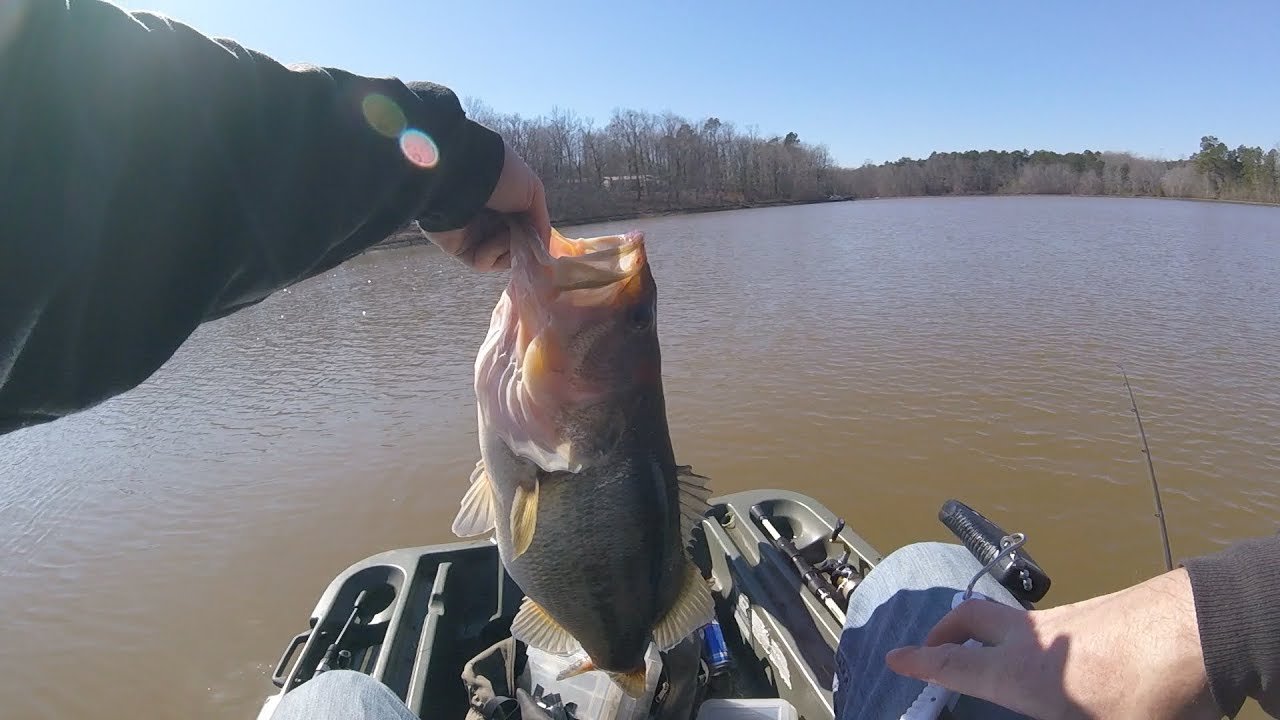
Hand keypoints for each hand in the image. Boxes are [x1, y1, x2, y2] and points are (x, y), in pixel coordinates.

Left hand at [424, 143, 551, 270]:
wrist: (464, 176)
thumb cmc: (501, 176)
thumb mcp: (533, 191)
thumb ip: (541, 222)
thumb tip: (545, 251)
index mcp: (503, 202)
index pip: (523, 228)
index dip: (534, 237)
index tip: (543, 244)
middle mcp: (488, 218)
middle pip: (514, 245)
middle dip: (524, 244)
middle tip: (527, 239)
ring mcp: (473, 234)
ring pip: (501, 257)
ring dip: (508, 246)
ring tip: (506, 231)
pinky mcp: (458, 248)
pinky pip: (483, 262)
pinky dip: (491, 253)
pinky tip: (490, 239)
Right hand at [886, 568, 1219, 719]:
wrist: (1200, 632)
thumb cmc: (1143, 695)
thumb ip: (1050, 716)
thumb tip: (1033, 706)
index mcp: (1018, 674)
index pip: (953, 667)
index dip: (919, 665)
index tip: (894, 659)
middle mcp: (1031, 639)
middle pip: (969, 621)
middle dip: (944, 633)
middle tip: (933, 649)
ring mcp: (1064, 619)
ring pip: (1009, 621)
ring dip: (989, 636)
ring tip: (994, 663)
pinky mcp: (1095, 613)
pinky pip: (1044, 624)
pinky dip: (1029, 639)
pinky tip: (1056, 663)